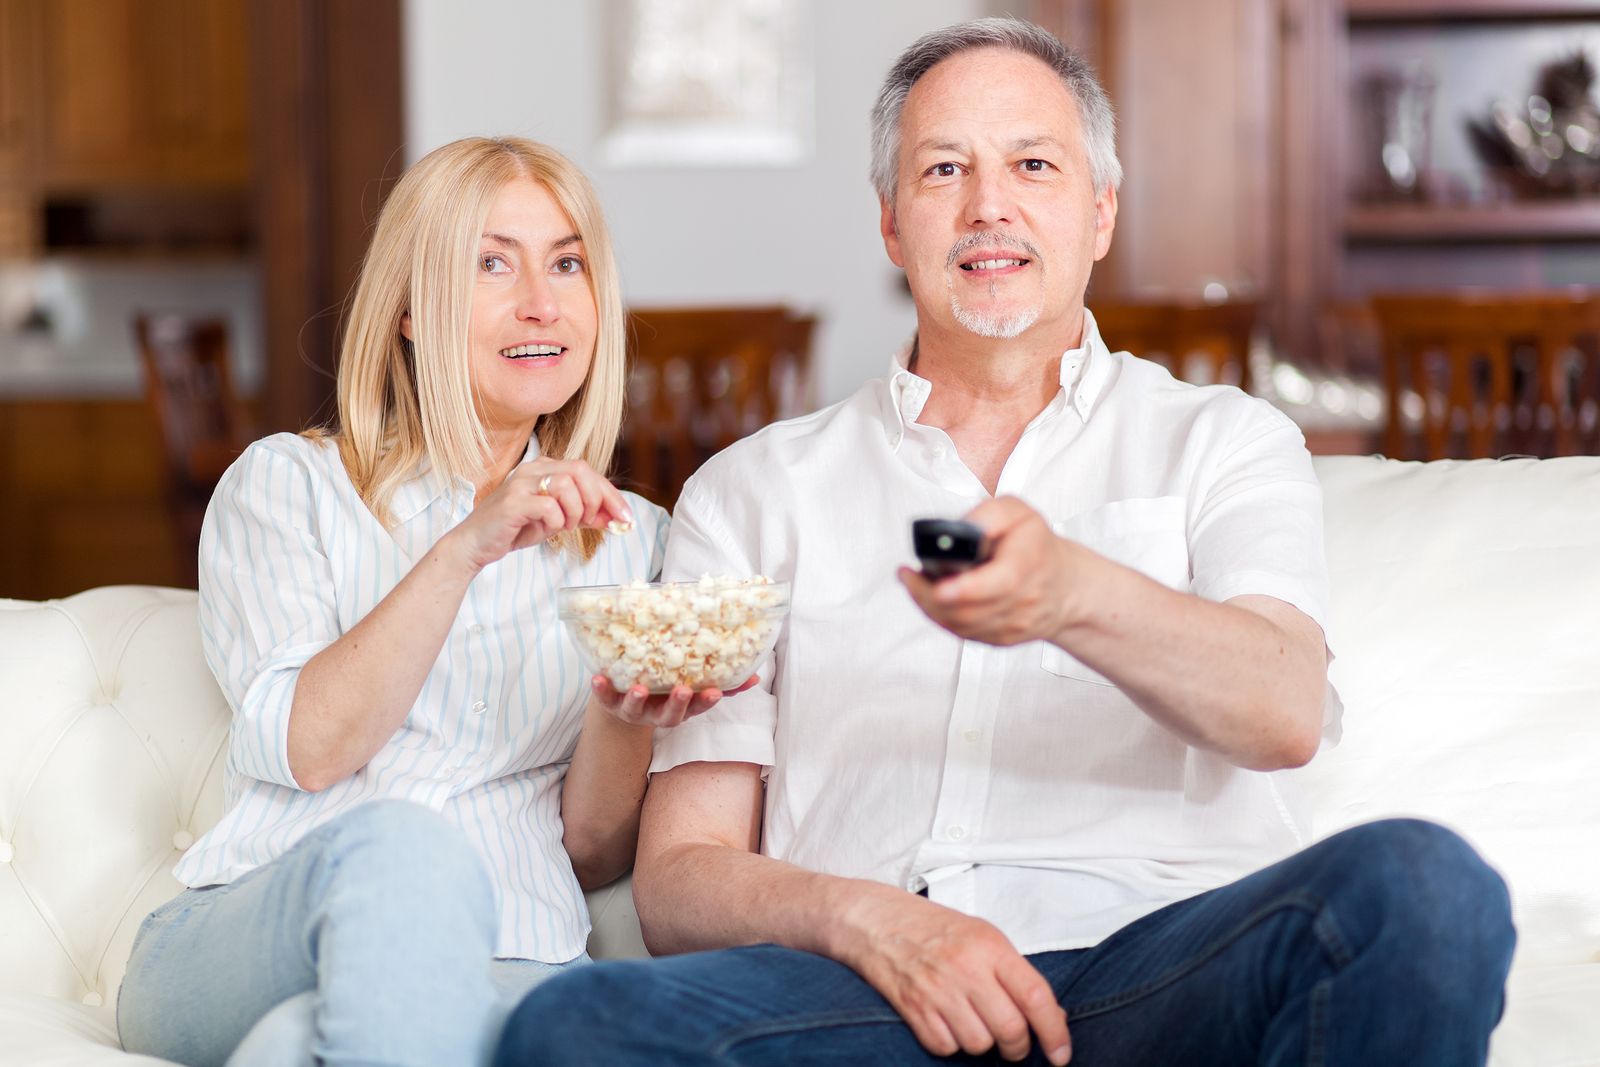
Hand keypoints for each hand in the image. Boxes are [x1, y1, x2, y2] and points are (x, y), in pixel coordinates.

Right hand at [445, 459, 632, 574]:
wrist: (476, 544)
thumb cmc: (514, 529)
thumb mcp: (556, 520)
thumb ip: (583, 514)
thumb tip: (613, 517)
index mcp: (544, 467)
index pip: (586, 471)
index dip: (610, 493)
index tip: (626, 516)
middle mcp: (532, 468)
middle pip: (580, 470)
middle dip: (596, 499)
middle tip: (593, 522)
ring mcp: (521, 483)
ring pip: (566, 486)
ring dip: (574, 512)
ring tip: (563, 526)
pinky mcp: (513, 502)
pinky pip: (549, 506)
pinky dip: (556, 522)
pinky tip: (547, 529)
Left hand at [588, 674, 759, 728]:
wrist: (625, 700)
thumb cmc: (666, 689)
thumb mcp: (693, 687)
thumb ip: (723, 683)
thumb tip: (756, 676)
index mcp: (680, 708)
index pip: (697, 708)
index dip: (706, 702)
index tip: (715, 692)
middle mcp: (657, 713)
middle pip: (669, 716)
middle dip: (677, 704)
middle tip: (683, 690)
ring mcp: (634, 710)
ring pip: (636, 709)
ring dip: (638, 699)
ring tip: (639, 688)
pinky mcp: (611, 702)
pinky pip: (605, 698)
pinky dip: (601, 689)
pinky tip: (598, 677)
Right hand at [842, 891, 1070, 1063]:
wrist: (878, 921)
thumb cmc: (937, 929)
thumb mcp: (984, 936)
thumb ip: (1016, 975)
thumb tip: (1053, 1018)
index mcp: (989, 946)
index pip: (1034, 996)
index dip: (1054, 1031)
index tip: (1061, 1053)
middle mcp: (964, 968)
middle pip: (1009, 1029)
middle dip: (1018, 1047)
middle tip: (1015, 1043)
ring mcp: (936, 990)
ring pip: (979, 1044)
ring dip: (982, 1043)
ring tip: (973, 1022)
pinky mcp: (912, 1008)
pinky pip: (945, 1048)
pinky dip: (951, 1044)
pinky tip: (947, 1022)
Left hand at [899, 496, 1092, 647]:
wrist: (1065, 586)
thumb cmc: (1036, 546)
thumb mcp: (1019, 514)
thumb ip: (990, 515)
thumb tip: (964, 528)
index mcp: (1027, 564)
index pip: (999, 583)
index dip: (966, 589)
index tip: (940, 587)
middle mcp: (1023, 600)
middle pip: (969, 610)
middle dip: (929, 595)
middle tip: (909, 575)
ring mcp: (1013, 625)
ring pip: (961, 625)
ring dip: (930, 605)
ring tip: (914, 582)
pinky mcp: (1001, 639)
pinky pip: (963, 633)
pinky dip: (941, 616)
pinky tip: (930, 598)